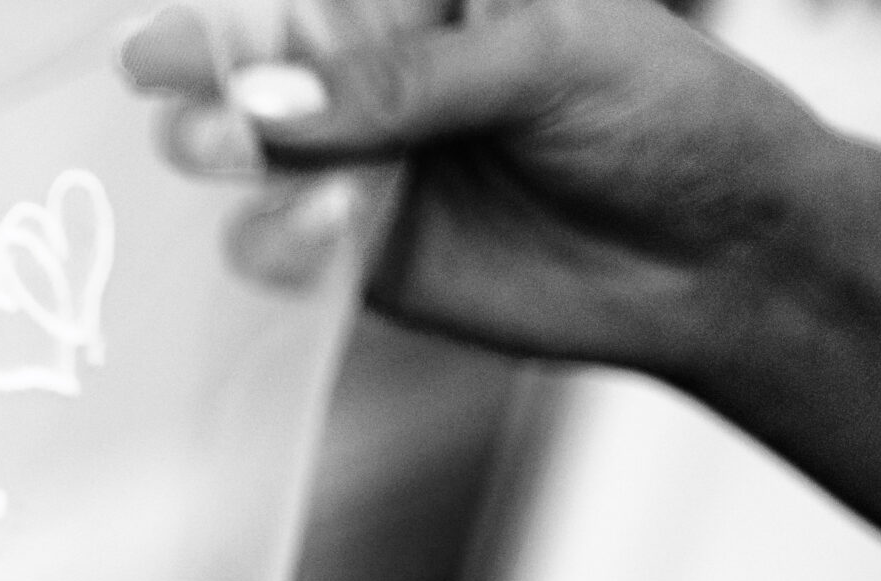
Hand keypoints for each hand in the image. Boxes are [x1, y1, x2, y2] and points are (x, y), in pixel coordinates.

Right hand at [122, 0, 880, 525]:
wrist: (715, 255)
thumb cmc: (664, 116)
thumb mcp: (547, 59)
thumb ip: (403, 83)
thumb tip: (269, 104)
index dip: (236, 8)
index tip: (176, 23)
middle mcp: (374, 72)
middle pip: (249, 63)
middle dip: (201, 71)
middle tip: (165, 76)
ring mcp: (357, 162)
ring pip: (242, 155)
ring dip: (224, 156)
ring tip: (237, 155)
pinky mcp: (354, 253)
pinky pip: (272, 246)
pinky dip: (275, 240)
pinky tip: (327, 227)